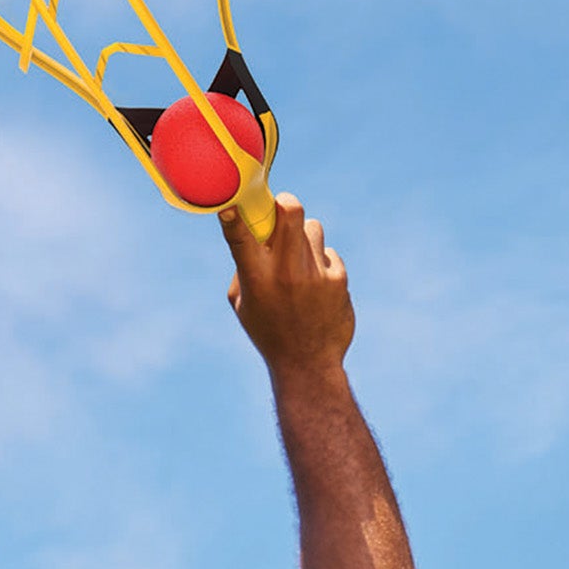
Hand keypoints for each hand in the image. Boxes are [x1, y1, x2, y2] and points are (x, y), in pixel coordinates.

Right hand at [223, 192, 352, 376]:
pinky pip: (328, 253)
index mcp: (256, 278)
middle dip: (286, 203)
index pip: (241, 237)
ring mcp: (315, 274)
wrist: (309, 364)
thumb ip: (244, 267)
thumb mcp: (243, 304)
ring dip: (304, 236)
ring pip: (313, 227)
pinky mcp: (338, 279)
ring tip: (299, 259)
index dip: (233, 215)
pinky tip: (316, 286)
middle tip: (283, 209)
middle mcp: (286, 272)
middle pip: (291, 212)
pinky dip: (320, 263)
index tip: (230, 204)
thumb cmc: (269, 331)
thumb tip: (254, 233)